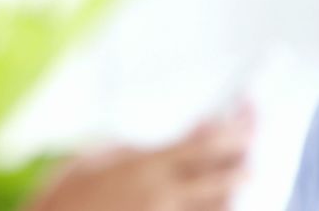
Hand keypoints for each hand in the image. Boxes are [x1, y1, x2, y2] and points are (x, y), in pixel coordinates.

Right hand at [29, 104, 254, 210]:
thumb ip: (136, 147)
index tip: (251, 116)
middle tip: (256, 147)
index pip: (208, 142)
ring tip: (242, 178)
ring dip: (234, 191)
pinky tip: (220, 202)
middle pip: (225, 175)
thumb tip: (175, 137)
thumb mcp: (94, 158)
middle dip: (244, 159)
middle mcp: (163, 196)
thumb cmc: (63, 197)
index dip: (235, 127)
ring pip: (221, 206)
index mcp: (148, 166)